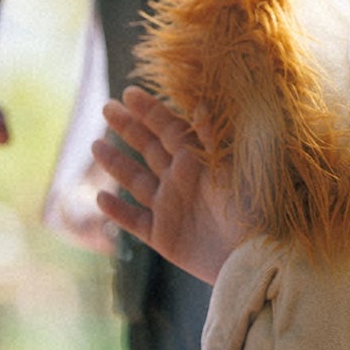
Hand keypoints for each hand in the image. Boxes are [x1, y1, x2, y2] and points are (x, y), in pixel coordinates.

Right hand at [93, 86, 242, 284]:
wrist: (253, 257)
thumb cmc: (254, 210)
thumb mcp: (237, 168)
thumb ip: (215, 138)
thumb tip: (201, 104)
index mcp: (200, 161)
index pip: (170, 128)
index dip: (150, 110)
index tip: (129, 92)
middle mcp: (182, 180)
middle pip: (149, 148)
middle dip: (129, 127)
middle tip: (107, 107)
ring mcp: (171, 208)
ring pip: (136, 181)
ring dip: (116, 164)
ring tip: (96, 145)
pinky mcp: (164, 237)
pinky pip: (134, 221)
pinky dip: (117, 212)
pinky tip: (101, 199)